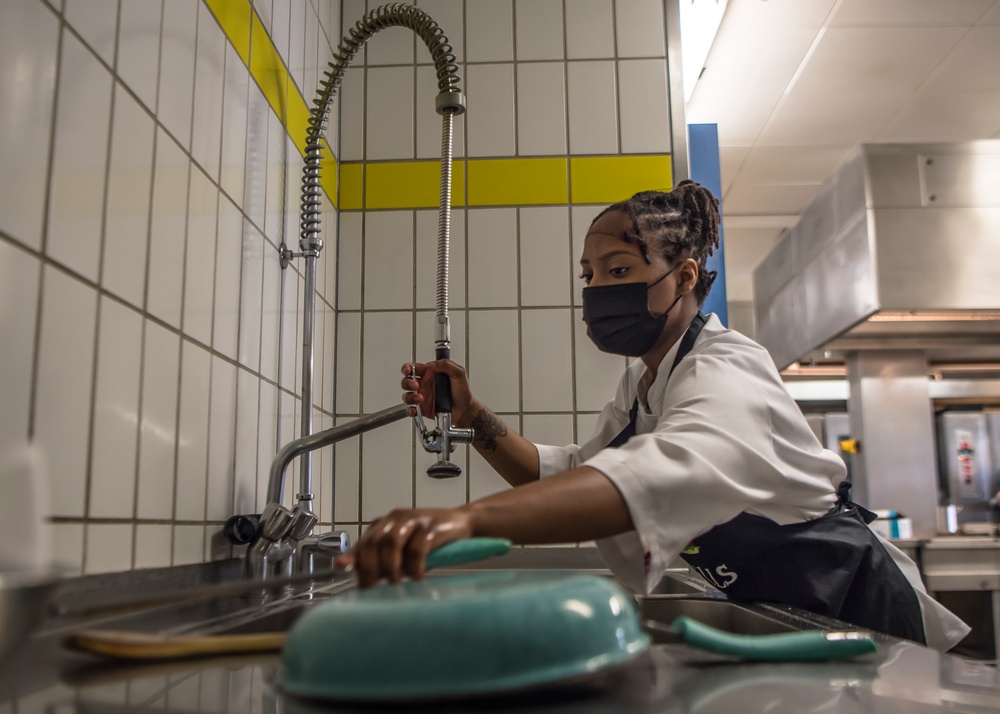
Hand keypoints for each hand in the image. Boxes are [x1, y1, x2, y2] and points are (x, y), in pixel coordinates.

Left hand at [336, 508, 473, 586]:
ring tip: (396, 581)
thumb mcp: (402, 550)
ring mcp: (414, 520)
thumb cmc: (428, 540)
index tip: (342, 569)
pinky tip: (418, 576)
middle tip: (374, 587)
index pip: (363, 541)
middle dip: (370, 567)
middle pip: (374, 542)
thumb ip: (382, 560)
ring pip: (391, 543)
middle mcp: (396, 518)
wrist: (460, 523)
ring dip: (391, 566)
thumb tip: (365, 578)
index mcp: (384, 523)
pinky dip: (414, 566)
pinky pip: (417, 548)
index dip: (353, 556)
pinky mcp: (431, 526)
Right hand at [400, 359, 477, 425]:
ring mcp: (422, 397)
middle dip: (407, 382)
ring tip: (420, 398)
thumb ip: (446, 364)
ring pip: (407, 395)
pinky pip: (411, 409)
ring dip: (410, 396)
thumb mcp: (459, 373)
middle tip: (415, 385)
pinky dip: (410, 410)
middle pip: (407, 381)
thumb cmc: (463, 393)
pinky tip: (415, 409)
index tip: (409, 370)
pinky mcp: (423, 409)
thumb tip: (431, 364)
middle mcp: (425, 385)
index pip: (415, 368)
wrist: (466, 411)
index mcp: (431, 374)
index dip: (408, 368)